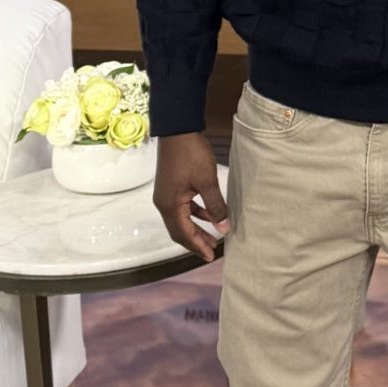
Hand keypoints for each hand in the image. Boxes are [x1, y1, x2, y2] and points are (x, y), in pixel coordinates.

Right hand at [153, 131, 227, 260]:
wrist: (177, 130)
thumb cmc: (191, 154)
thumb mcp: (207, 181)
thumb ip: (216, 206)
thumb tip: (224, 228)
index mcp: (170, 205)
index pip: (184, 234)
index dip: (198, 247)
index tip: (212, 257)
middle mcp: (163, 204)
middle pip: (179, 231)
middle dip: (196, 242)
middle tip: (213, 251)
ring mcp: (165, 195)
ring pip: (180, 220)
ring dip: (195, 229)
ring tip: (213, 236)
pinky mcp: (169, 188)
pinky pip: (181, 209)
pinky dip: (194, 215)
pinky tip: (208, 215)